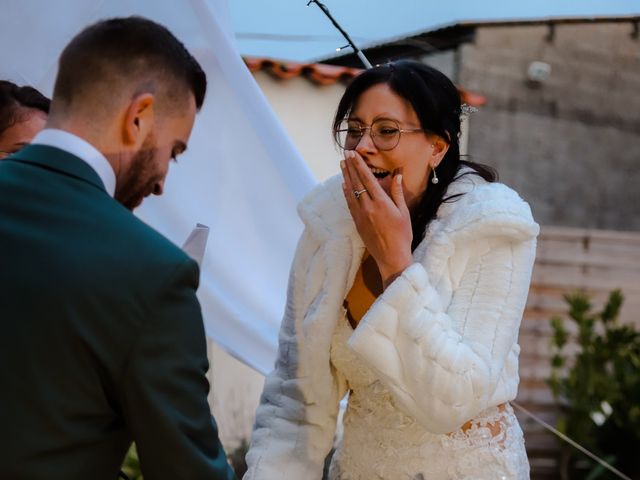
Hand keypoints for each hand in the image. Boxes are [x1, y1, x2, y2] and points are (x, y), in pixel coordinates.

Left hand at [341, 150, 412, 287]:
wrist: (391, 257)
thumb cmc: (402, 235)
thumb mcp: (403, 212)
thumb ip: (397, 193)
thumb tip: (397, 175)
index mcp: (381, 203)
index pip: (367, 179)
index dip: (359, 165)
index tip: (353, 154)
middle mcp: (368, 207)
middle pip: (356, 183)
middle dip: (350, 167)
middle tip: (345, 154)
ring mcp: (361, 215)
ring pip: (350, 192)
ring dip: (346, 177)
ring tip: (342, 165)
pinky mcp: (357, 223)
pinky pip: (349, 204)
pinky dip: (346, 192)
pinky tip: (344, 185)